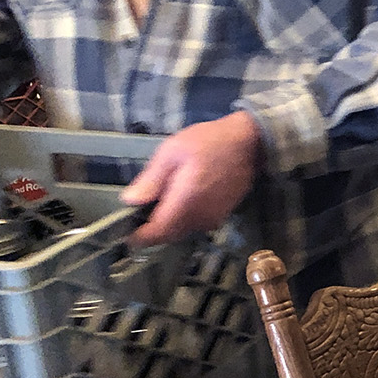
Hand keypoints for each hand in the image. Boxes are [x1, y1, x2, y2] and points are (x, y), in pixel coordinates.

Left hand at [120, 112, 262, 246]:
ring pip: (182, 231)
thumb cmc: (209, 142)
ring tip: (162, 202)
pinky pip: (196, 224)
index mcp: (184, 204)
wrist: (251, 143)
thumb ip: (151, 179)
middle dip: (152, 229)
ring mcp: (213, 218)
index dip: (138, 236)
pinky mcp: (223, 214)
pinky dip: (184, 218)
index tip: (126, 231)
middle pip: (168, 236)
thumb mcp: (172, 152)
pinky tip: (182, 199)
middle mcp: (199, 218)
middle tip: (141, 211)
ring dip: (169, 223)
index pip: (156, 234)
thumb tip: (130, 201)